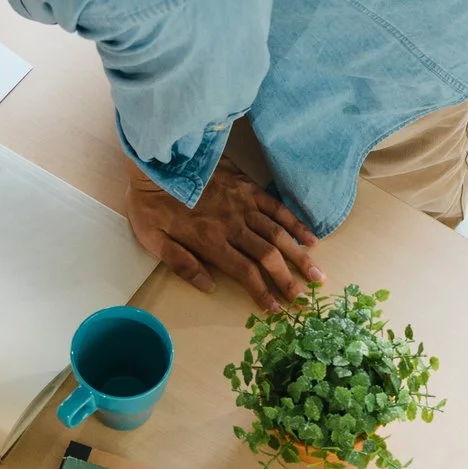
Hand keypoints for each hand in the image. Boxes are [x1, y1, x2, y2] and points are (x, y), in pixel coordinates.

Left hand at [126, 160, 323, 312]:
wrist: (158, 159)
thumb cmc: (151, 201)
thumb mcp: (152, 238)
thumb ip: (181, 263)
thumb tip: (208, 286)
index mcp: (211, 241)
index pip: (244, 273)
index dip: (262, 293)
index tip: (276, 309)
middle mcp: (233, 225)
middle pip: (267, 257)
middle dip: (288, 279)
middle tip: (305, 298)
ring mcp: (243, 205)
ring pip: (277, 234)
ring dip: (299, 256)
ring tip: (317, 274)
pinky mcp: (247, 187)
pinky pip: (276, 207)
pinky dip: (295, 223)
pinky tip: (311, 237)